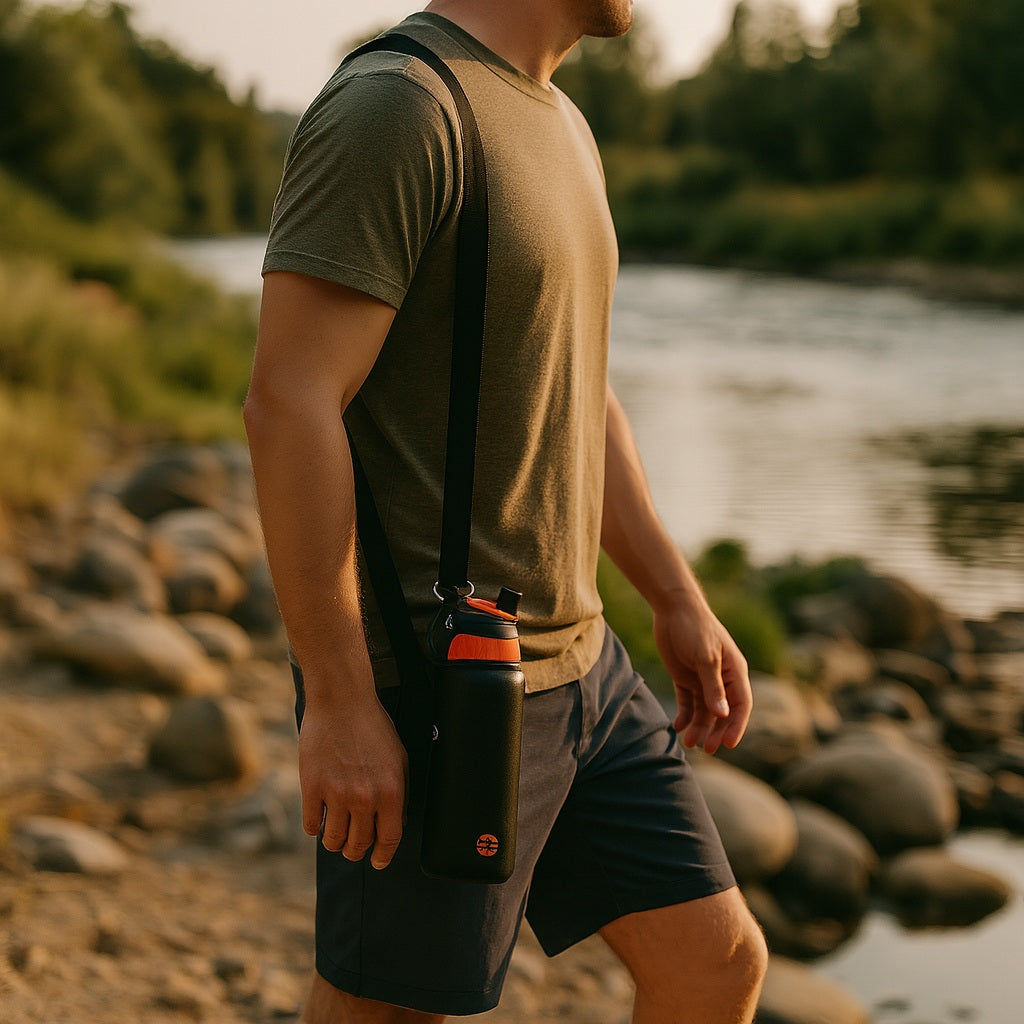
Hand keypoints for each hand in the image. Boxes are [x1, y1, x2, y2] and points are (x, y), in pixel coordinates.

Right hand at [297, 688, 408, 868]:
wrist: (342, 702)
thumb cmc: (373, 728)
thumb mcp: (399, 758)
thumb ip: (400, 792)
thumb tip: (396, 822)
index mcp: (391, 791)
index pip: (389, 839)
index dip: (383, 856)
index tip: (377, 863)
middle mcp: (365, 798)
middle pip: (359, 844)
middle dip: (356, 850)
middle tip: (352, 847)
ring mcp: (336, 794)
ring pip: (333, 840)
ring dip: (334, 842)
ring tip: (335, 834)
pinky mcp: (312, 788)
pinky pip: (310, 825)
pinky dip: (314, 826)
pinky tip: (319, 817)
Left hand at [653, 598, 752, 754]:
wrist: (673, 608)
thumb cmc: (694, 628)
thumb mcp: (705, 657)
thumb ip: (712, 686)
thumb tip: (723, 714)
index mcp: (735, 671)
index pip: (742, 704)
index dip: (737, 725)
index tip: (729, 744)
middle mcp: (722, 678)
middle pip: (723, 712)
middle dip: (717, 731)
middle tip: (708, 750)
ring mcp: (703, 679)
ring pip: (705, 711)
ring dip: (700, 727)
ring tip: (689, 743)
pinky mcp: (686, 678)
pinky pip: (688, 703)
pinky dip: (685, 716)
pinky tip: (678, 727)